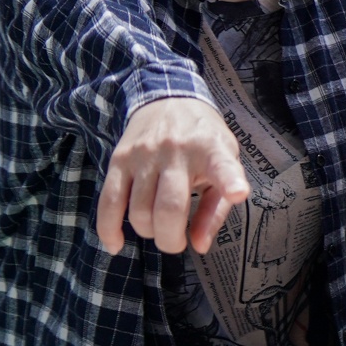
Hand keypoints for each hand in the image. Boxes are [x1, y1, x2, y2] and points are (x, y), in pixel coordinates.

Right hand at [96, 97, 250, 255]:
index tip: (238, 193)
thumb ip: (216, 208)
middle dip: (170, 240)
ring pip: (138, 211)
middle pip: (168, 209)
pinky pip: (108, 201)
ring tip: (157, 229)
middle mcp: (176, 151)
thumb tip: (200, 246)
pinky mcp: (119, 159)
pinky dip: (109, 229)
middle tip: (176, 242)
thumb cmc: (203, 141)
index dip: (230, 182)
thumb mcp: (223, 164)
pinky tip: (116, 244)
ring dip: (148, 232)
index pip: (222, 166)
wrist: (168, 99)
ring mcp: (144, 155)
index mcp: (211, 150)